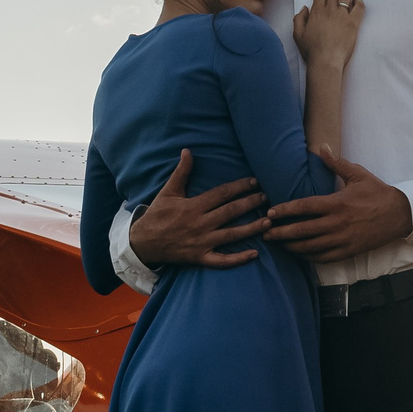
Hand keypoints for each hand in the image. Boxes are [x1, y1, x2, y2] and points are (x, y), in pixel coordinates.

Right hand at [129, 149, 270, 269]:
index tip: (255, 181)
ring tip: (269, 221)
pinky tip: (255, 254)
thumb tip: (187, 150)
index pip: (222, 194)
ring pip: (231, 235)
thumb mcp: (168, 192)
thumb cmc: (157, 215)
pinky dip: (238, 259)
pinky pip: (222, 261)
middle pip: (230, 212)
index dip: (240, 187)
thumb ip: (181, 172)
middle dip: (250, 204)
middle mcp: (200, 224)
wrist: (143, 243)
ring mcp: (202, 242)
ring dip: (252, 228)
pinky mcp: (201, 258)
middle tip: (266, 197)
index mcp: (193, 206)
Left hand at [268, 149, 411, 265]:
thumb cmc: (378, 193)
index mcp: (336, 203)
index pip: (304, 207)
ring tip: (278, 244)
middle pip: (302, 231)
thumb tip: (321, 146)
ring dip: (291, 246)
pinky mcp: (348, 251)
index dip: (285, 211)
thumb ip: (336, 163)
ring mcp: (342, 240)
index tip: (270, 212)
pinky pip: (324, 257)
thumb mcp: (358, 174)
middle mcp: (336, 223)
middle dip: (281, 232)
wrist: (400, 215)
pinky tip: (300, 254)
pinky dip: (309, 257)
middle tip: (265, 232)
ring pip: (310, 246)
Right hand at [292, 0, 364, 69]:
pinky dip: (359, 2)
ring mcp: (343, 16)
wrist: (326, 60)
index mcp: (316, 11)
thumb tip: (304, 8)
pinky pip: (359, 7)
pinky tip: (357, 2)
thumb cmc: (311, 50)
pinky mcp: (353, 23)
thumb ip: (299, 19)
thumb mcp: (297, 34)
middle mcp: (330, 10)